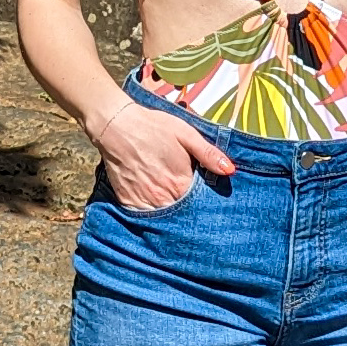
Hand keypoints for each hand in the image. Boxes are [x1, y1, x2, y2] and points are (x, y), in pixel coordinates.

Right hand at [92, 90, 235, 213]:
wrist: (116, 126)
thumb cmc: (153, 127)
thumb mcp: (186, 134)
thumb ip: (208, 154)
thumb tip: (230, 170)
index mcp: (180, 183)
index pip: (199, 204)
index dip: (204, 202)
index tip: (207, 201)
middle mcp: (163, 198)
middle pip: (182, 214)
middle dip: (188, 212)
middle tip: (190, 203)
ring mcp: (144, 202)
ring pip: (163, 219)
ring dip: (170, 215)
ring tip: (173, 205)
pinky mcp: (128, 202)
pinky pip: (144, 217)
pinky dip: (151, 215)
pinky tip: (154, 204)